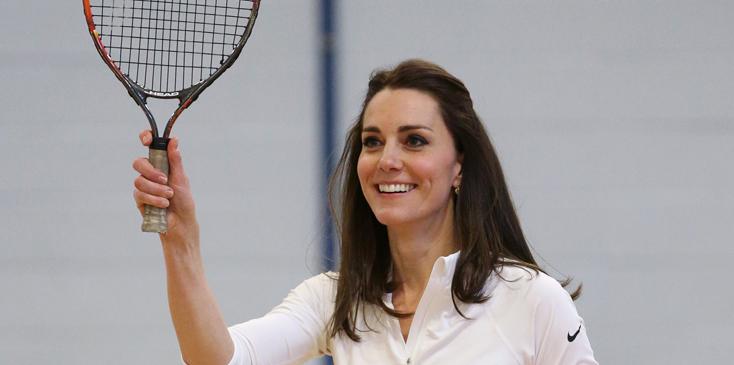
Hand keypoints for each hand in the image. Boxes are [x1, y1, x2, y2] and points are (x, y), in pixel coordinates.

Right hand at [133, 130, 198, 245]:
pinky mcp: (139, 199)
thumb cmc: (184, 200)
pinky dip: (154, 199)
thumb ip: (175, 160)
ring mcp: (143, 186)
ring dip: (157, 190)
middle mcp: (150, 173)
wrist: (181, 222)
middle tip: (165, 180)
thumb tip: (174, 140)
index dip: (145, 138)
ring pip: (139, 181)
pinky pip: (139, 194)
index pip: (150, 146)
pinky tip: (164, 204)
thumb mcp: (181, 178)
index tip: (147, 140)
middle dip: (151, 171)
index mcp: (161, 164)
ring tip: (169, 196)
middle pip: (138, 163)